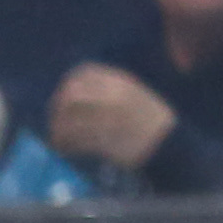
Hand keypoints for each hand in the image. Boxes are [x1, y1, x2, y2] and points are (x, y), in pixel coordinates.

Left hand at [47, 63, 176, 173]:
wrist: (167, 142)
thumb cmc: (148, 119)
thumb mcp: (133, 93)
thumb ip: (109, 88)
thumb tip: (76, 90)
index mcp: (120, 82)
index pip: (83, 73)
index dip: (67, 85)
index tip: (62, 97)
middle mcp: (112, 97)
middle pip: (70, 96)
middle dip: (57, 108)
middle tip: (55, 121)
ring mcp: (107, 119)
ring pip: (68, 121)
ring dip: (57, 131)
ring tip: (57, 138)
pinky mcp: (104, 141)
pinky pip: (74, 141)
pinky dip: (64, 145)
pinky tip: (63, 149)